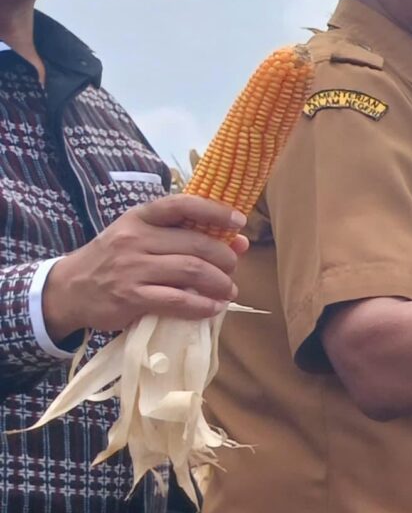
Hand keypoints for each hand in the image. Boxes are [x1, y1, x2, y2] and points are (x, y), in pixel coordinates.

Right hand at [42, 193, 246, 338]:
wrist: (69, 289)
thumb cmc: (114, 259)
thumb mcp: (139, 237)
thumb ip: (183, 236)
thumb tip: (239, 241)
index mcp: (139, 218)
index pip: (181, 204)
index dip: (215, 211)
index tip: (239, 222)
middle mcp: (135, 239)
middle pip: (196, 245)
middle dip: (225, 258)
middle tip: (233, 269)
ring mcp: (132, 268)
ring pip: (191, 271)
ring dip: (219, 283)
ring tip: (229, 290)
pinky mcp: (131, 296)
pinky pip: (178, 300)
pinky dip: (203, 306)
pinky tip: (213, 307)